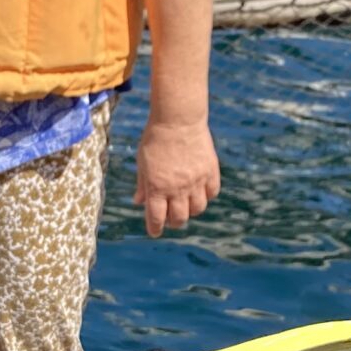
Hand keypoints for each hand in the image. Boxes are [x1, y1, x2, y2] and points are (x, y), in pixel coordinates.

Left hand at [134, 117, 218, 235]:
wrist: (178, 118)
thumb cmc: (155, 138)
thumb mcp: (143, 162)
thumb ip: (142, 184)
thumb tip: (139, 202)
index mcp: (157, 187)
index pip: (156, 218)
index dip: (155, 228)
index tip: (155, 231)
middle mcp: (177, 188)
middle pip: (179, 219)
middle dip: (173, 222)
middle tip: (170, 217)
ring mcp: (196, 180)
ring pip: (198, 209)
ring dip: (190, 210)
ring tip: (185, 203)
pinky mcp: (210, 171)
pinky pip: (212, 193)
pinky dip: (206, 195)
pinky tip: (199, 190)